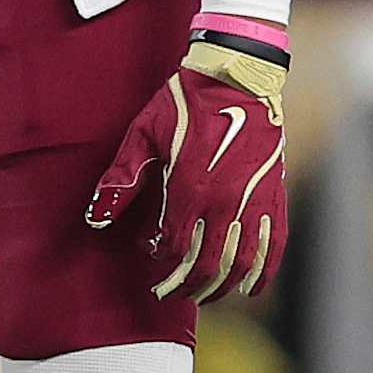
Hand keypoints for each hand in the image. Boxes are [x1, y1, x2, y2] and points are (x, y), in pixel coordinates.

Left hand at [86, 42, 286, 302]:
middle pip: (207, 265)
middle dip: (187, 286)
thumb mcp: (143, 134)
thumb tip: (97, 217)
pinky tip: (251, 289)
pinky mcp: (275, 195)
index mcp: (189, 188)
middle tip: (171, 295)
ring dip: (221, 287)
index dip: (162, 266)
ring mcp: (253, 200)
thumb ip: (121, 178)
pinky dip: (263, 272)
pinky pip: (273, 245)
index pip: (174, 248)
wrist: (236, 76)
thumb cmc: (183, 103)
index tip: (152, 266)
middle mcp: (224, 201)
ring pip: (240, 263)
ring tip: (204, 296)